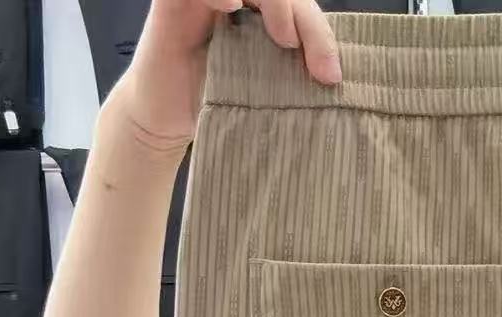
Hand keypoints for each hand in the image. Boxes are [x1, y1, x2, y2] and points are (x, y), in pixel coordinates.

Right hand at [111, 0, 340, 150]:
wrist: (166, 120)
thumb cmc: (215, 104)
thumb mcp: (263, 93)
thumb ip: (293, 79)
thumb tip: (335, 87)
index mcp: (265, 18)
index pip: (301, 10)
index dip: (321, 36)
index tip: (330, 77)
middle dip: (307, 21)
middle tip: (308, 58)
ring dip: (275, 1)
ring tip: (282, 38)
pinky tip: (229, 5)